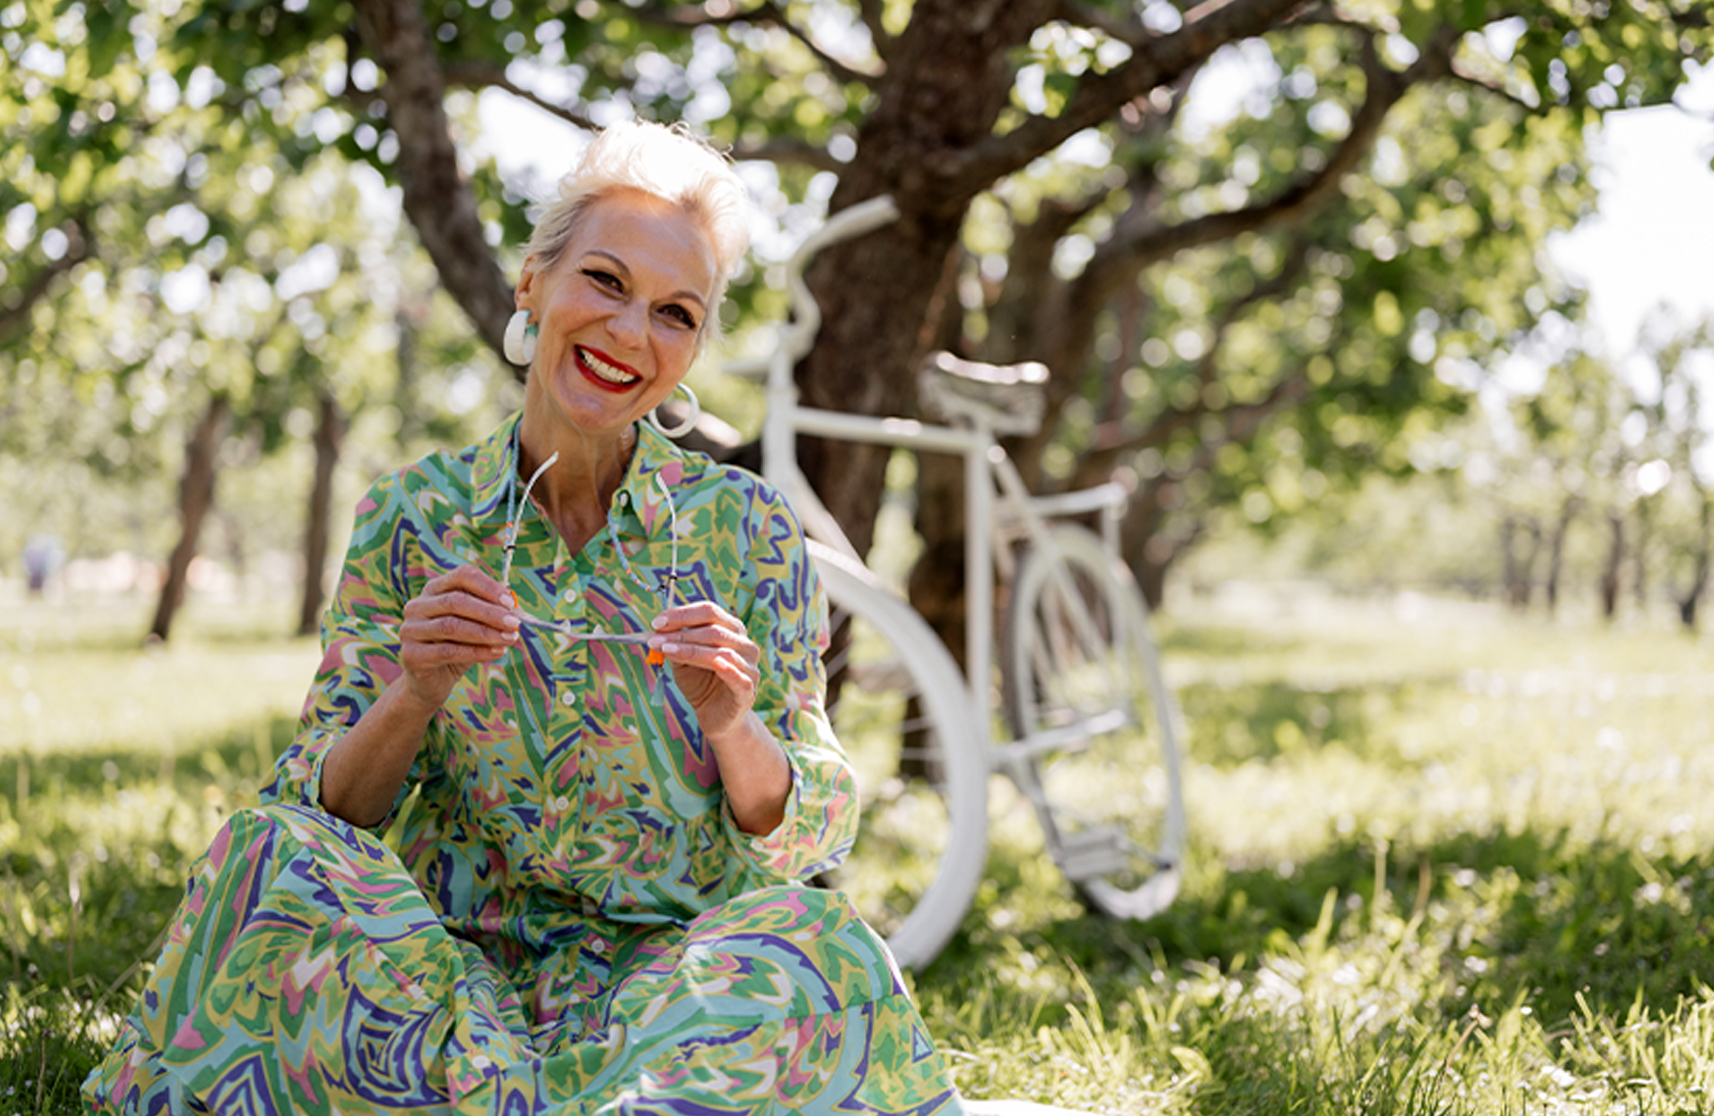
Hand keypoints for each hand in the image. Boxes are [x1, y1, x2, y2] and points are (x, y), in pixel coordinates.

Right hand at [397, 564, 519, 711]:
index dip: (487, 586)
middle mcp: (417, 605)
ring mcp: (410, 630)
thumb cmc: (457, 645)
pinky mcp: (411, 655)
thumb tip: (514, 607)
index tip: (510, 602)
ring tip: (510, 639)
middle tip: (514, 623)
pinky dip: (477, 652)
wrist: (432, 681)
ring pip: (451, 626)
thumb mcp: (475, 624)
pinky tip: (497, 652)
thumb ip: (491, 612)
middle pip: (455, 601)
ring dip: (486, 632)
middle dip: (489, 612)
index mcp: (434, 589)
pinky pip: (448, 651)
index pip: (461, 576)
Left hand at [648, 600, 760, 739]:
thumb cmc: (701, 683)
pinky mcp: (747, 691)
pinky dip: (727, 670)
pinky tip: (714, 664)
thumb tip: (657, 631)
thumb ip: (675, 645)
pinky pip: (739, 678)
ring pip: (722, 652)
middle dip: (681, 633)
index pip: (709, 611)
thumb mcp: (683, 660)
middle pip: (715, 630)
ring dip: (690, 649)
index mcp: (731, 630)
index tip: (657, 621)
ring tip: (666, 650)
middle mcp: (745, 645)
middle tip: (655, 638)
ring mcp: (749, 668)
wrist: (715, 717)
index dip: (682, 614)